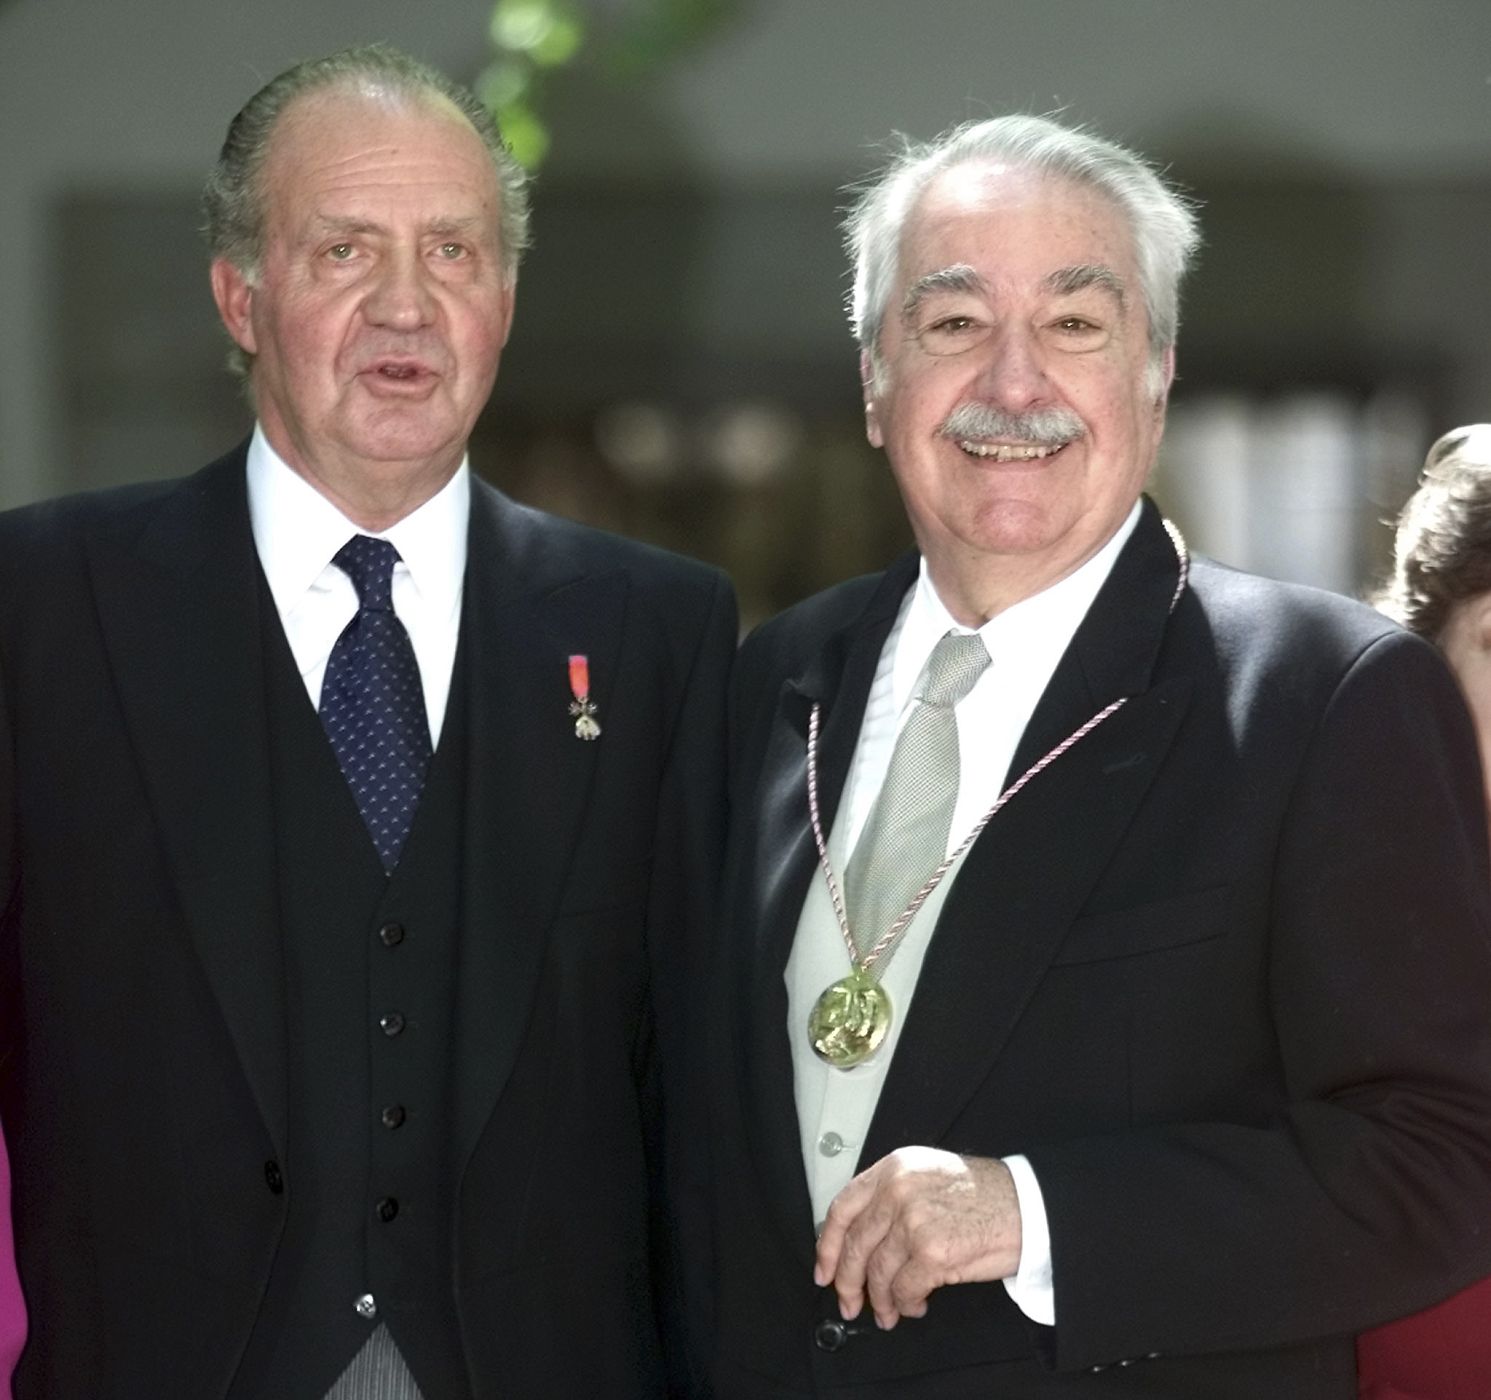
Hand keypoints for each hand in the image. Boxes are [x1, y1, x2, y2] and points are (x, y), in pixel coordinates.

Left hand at [813, 1147, 1021, 1329]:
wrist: (1029, 1205)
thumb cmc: (985, 1196)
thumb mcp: (928, 1177)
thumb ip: (891, 1200)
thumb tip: (862, 1242)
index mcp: (895, 1168)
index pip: (843, 1207)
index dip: (828, 1244)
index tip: (824, 1268)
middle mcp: (899, 1189)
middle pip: (855, 1244)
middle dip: (848, 1282)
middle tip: (849, 1302)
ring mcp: (914, 1219)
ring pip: (877, 1272)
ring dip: (881, 1300)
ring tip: (890, 1311)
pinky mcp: (932, 1250)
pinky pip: (904, 1288)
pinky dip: (907, 1303)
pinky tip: (915, 1305)